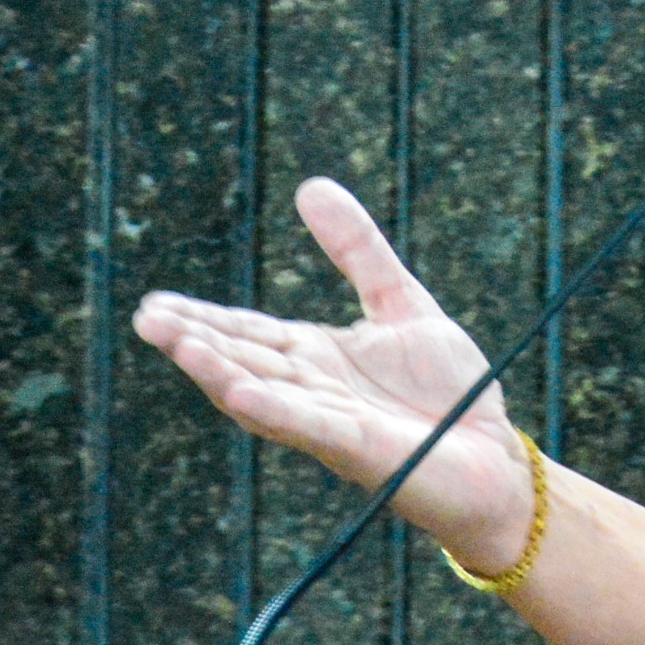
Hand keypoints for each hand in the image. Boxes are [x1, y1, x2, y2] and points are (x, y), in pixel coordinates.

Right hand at [131, 176, 535, 568]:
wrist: (498, 459)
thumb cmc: (450, 393)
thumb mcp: (402, 304)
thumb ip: (359, 252)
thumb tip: (311, 186)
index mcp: (318, 358)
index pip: (249, 333)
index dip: (202, 319)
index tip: (154, 303)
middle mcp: (315, 391)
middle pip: (244, 361)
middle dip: (195, 342)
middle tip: (145, 319)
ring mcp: (335, 423)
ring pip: (265, 395)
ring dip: (221, 372)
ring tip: (180, 346)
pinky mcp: (364, 451)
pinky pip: (312, 426)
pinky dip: (275, 409)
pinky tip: (239, 392)